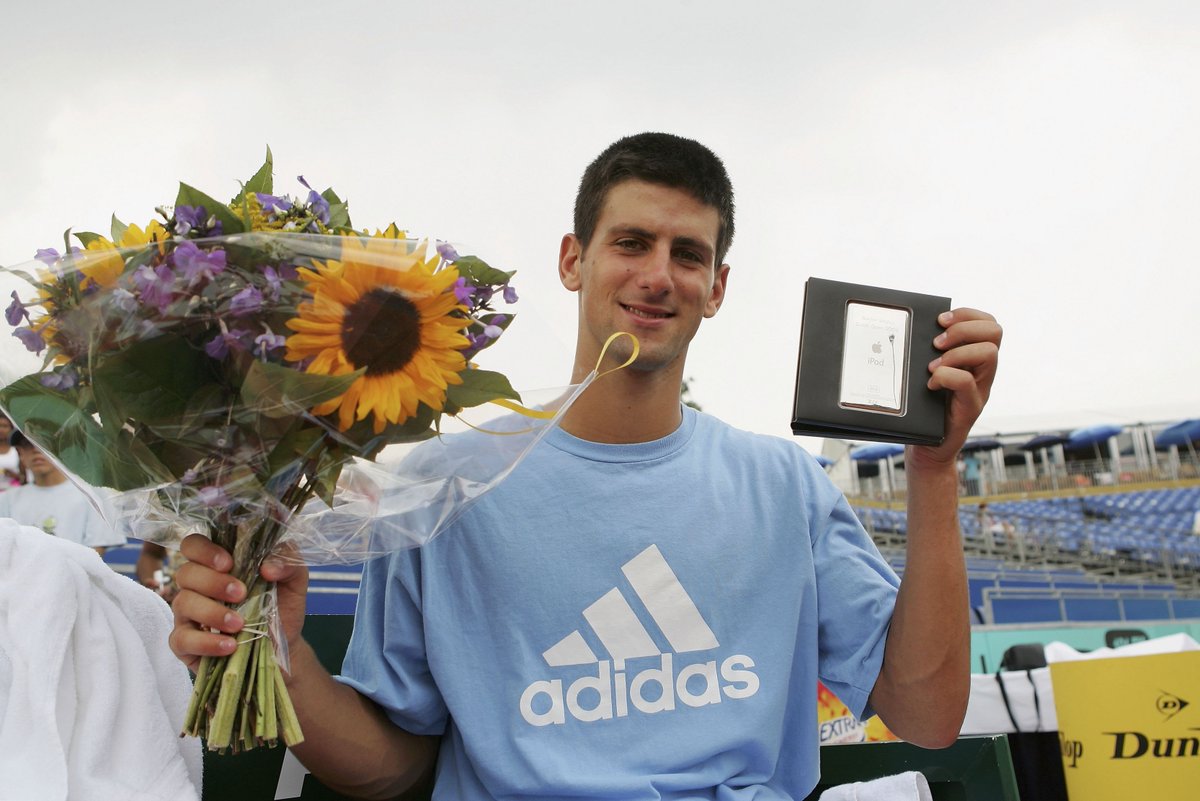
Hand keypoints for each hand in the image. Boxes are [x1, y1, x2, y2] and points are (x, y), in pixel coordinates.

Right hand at [168, 533, 308, 672]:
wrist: (284, 645)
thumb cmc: (282, 606)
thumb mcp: (294, 579)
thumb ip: (288, 560)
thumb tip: (268, 567)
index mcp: (218, 565)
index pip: (193, 545)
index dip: (204, 550)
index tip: (228, 563)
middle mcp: (197, 586)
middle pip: (186, 572)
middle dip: (213, 582)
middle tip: (241, 594)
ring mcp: (187, 614)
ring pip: (182, 603)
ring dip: (212, 613)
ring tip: (239, 624)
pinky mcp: (185, 644)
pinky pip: (182, 639)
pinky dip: (206, 642)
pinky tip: (230, 645)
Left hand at [909, 308, 1001, 468]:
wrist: (927, 447)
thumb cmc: (924, 408)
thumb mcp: (926, 374)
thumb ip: (929, 353)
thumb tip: (912, 329)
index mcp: (974, 359)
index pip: (988, 323)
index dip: (967, 314)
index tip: (940, 320)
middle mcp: (983, 371)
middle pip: (995, 332)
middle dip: (964, 329)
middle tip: (937, 343)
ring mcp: (981, 389)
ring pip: (989, 353)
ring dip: (957, 353)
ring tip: (934, 366)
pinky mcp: (971, 407)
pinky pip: (967, 382)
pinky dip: (946, 377)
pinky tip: (931, 385)